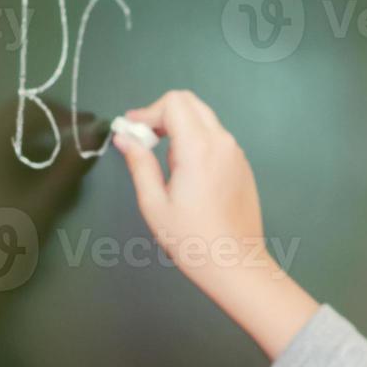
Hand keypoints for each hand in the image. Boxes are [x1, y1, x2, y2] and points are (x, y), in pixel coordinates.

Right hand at [113, 89, 279, 292]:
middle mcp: (222, 142)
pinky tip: (186, 170)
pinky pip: (217, 138)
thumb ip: (139, 164)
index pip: (173, 103)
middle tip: (144, 138)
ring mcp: (236, 153)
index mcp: (199, 148)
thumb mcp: (154, 203)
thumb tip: (124, 138)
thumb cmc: (190, 239)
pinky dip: (197, 139)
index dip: (148, 111)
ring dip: (180, 126)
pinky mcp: (242, 165)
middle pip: (190, 102)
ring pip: (205, 118)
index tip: (131, 130)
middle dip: (163, 113)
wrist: (235, 263)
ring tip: (164, 159)